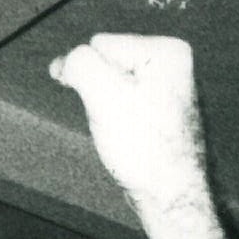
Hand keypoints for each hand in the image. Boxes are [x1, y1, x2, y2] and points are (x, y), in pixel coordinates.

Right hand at [48, 35, 228, 238]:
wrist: (170, 195)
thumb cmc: (145, 148)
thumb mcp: (102, 93)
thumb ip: (79, 62)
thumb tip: (65, 62)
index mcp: (168, 50)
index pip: (99, 43)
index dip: (93, 76)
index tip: (115, 107)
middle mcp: (174, 63)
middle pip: (105, 62)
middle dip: (100, 91)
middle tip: (120, 122)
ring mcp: (167, 87)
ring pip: (108, 85)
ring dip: (105, 107)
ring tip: (125, 131)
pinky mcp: (158, 109)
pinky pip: (119, 104)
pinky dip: (115, 119)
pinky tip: (128, 138)